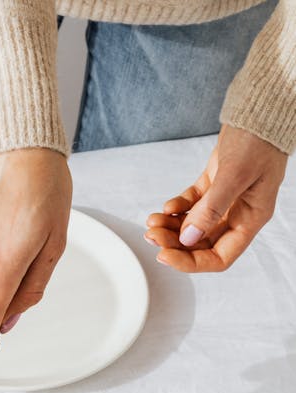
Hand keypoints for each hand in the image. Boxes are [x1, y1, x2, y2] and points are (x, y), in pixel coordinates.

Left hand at [145, 125, 286, 272]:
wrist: (261, 108)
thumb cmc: (259, 139)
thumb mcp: (236, 175)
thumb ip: (212, 208)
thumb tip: (189, 238)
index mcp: (250, 219)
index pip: (219, 257)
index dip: (191, 262)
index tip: (165, 256)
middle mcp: (238, 214)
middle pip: (202, 244)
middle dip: (175, 243)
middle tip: (152, 235)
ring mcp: (225, 201)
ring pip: (193, 226)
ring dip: (171, 227)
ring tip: (153, 220)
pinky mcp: (214, 185)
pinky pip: (192, 206)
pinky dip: (177, 209)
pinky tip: (166, 207)